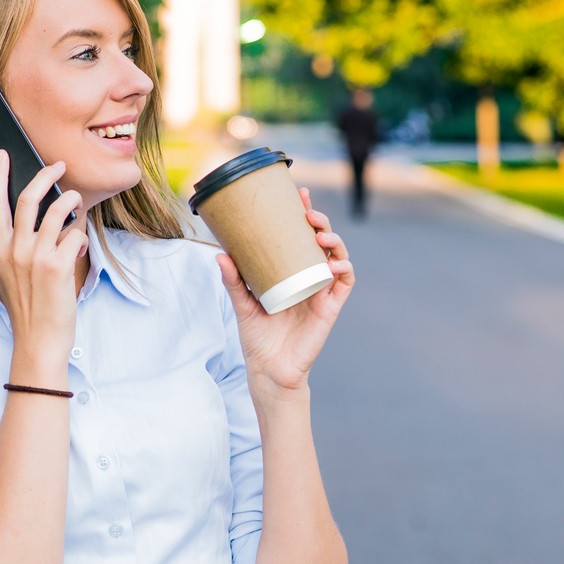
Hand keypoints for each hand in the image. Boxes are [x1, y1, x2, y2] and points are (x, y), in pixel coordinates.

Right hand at [0, 150, 86, 355]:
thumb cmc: (25, 308)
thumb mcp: (0, 276)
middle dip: (44, 175)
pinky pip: (74, 236)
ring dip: (70, 201)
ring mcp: (34, 257)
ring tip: (77, 200)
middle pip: (27, 199)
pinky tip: (78, 250)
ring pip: (56, 211)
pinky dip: (80, 238)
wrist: (39, 339)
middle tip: (58, 165)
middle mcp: (13, 250)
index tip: (3, 154)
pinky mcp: (56, 266)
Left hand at [217, 187, 354, 393]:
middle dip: (320, 222)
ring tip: (320, 236)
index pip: (300, 236)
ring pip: (337, 257)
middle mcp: (308, 277)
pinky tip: (336, 264)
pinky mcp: (330, 308)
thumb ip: (233, 280)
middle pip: (321, 242)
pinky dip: (344, 270)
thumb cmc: (257, 337)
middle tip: (308, 213)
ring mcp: (321, 291)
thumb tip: (220, 254)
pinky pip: (344, 284)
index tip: (300, 195)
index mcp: (290, 271)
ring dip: (334, 242)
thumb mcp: (241, 303)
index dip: (304, 214)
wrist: (268, 369)